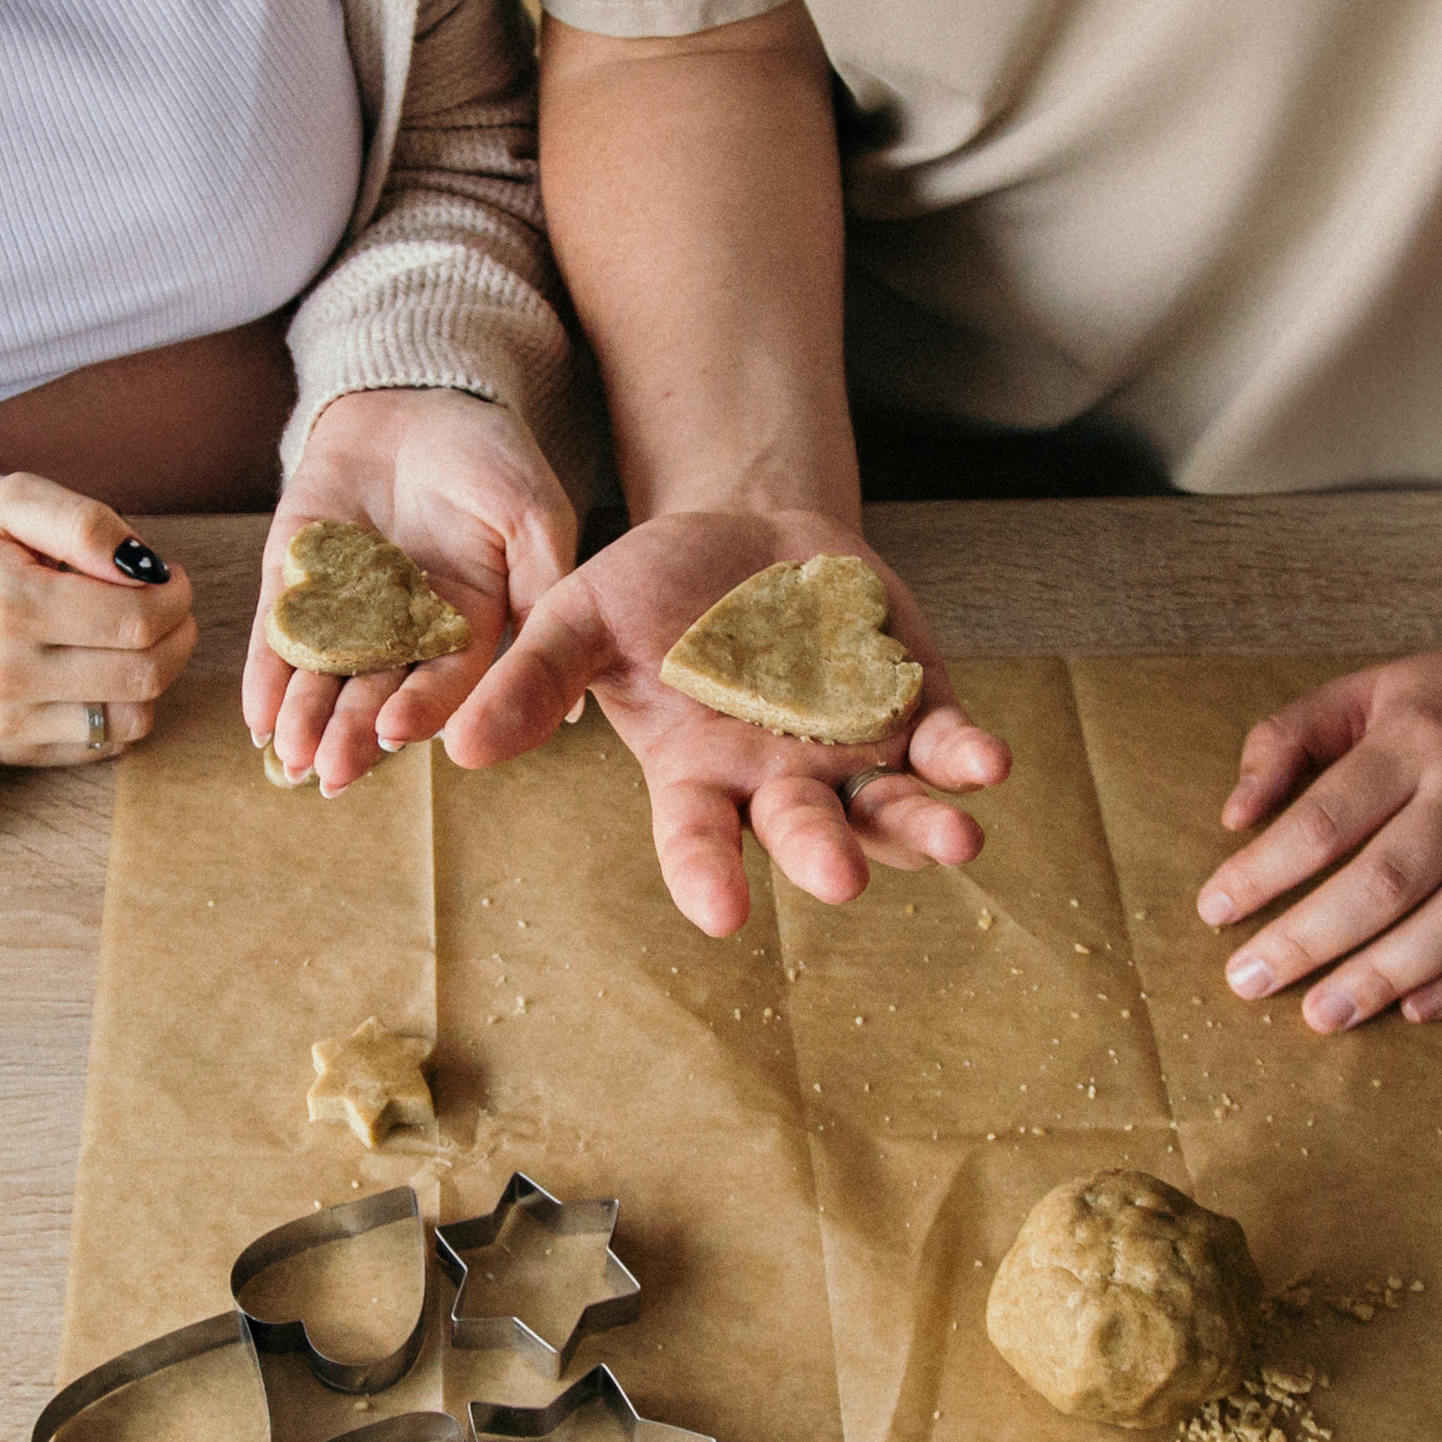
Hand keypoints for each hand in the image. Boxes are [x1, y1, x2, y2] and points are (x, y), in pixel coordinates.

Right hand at [0, 473, 195, 763]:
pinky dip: (120, 708)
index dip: (174, 596)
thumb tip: (143, 568)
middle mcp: (3, 674)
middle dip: (178, 634)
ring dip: (156, 675)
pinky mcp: (14, 750)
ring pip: (135, 716)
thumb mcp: (20, 503)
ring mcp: (6, 721)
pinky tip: (99, 670)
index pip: (136, 618)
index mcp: (7, 606)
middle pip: (144, 673)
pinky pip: (107, 743)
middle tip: (169, 606)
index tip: (170, 577)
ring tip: (136, 637)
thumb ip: (85, 524)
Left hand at [242, 389, 576, 791]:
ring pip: (324, 676)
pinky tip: (257, 716)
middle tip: (331, 773)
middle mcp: (405, 633)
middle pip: (378, 694)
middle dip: (353, 734)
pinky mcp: (294, 580)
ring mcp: (346, 610)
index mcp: (469, 629)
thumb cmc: (488, 454)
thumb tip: (572, 705)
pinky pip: (278, 634)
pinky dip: (266, 676)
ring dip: (307, 719)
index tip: (398, 733)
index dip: (422, 711)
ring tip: (291, 755)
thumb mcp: (534, 514)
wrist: (416, 392)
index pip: (445, 684)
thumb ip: (546, 593)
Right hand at [446, 509, 1012, 934]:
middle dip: (823, 855)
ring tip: (956, 841)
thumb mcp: (581, 619)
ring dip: (922, 829)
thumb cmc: (655, 589)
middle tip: (838, 878)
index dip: (707, 877)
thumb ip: (533, 681)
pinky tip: (987, 764)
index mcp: (696, 778)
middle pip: (805, 834)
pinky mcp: (915, 711)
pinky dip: (966, 759)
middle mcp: (779, 784)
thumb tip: (454, 749)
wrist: (746, 528)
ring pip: (890, 811)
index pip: (697, 841)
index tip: (722, 912)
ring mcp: (853, 752)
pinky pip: (944, 749)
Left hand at [1195, 609, 1441, 1027]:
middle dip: (1308, 941)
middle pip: (1384, 883)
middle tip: (1249, 982)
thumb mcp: (1370, 687)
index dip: (1263, 873)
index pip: (1325, 820)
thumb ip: (1289, 739)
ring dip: (1384, 977)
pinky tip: (1418, 1008)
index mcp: (1418, 739)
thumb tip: (1236, 815)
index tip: (1215, 911)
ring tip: (1324, 1014)